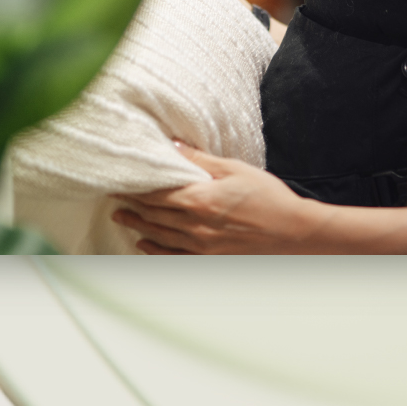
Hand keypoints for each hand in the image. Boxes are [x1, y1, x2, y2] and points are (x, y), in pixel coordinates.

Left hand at [112, 142, 323, 253]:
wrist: (293, 233)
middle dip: (131, 204)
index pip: (156, 193)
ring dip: (137, 226)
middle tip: (112, 196)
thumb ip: (201, 161)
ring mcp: (200, 246)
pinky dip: (155, 250)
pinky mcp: (209, 258)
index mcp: (199, 200)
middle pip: (153, 214)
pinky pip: (173, 256)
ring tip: (120, 217)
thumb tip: (174, 147)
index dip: (134, 187)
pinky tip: (144, 244)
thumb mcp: (235, 169)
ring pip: (158, 236)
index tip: (119, 180)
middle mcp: (194, 226)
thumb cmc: (269, 198)